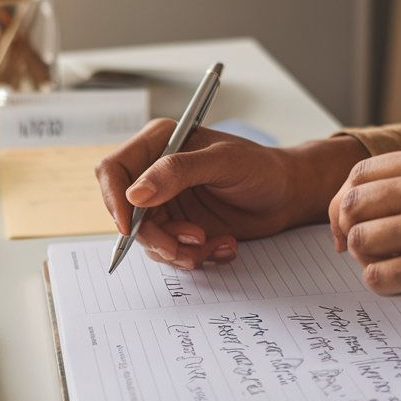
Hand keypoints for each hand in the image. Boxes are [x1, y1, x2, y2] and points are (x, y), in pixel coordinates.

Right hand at [96, 121, 363, 268]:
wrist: (286, 195)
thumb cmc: (260, 167)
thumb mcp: (223, 162)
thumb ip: (177, 172)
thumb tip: (135, 194)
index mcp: (159, 144)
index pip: (114, 170)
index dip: (115, 200)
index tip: (130, 227)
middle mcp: (155, 173)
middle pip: (127, 213)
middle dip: (155, 236)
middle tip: (190, 244)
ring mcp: (166, 203)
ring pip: (147, 239)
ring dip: (178, 250)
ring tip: (212, 244)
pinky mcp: (179, 227)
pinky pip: (170, 251)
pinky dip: (194, 256)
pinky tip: (222, 246)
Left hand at [328, 140, 400, 325]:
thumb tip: (350, 205)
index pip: (359, 174)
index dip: (344, 204)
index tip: (351, 227)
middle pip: (350, 205)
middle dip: (349, 232)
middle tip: (367, 253)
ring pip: (359, 241)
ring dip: (368, 260)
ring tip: (397, 268)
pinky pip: (377, 277)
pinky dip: (383, 285)